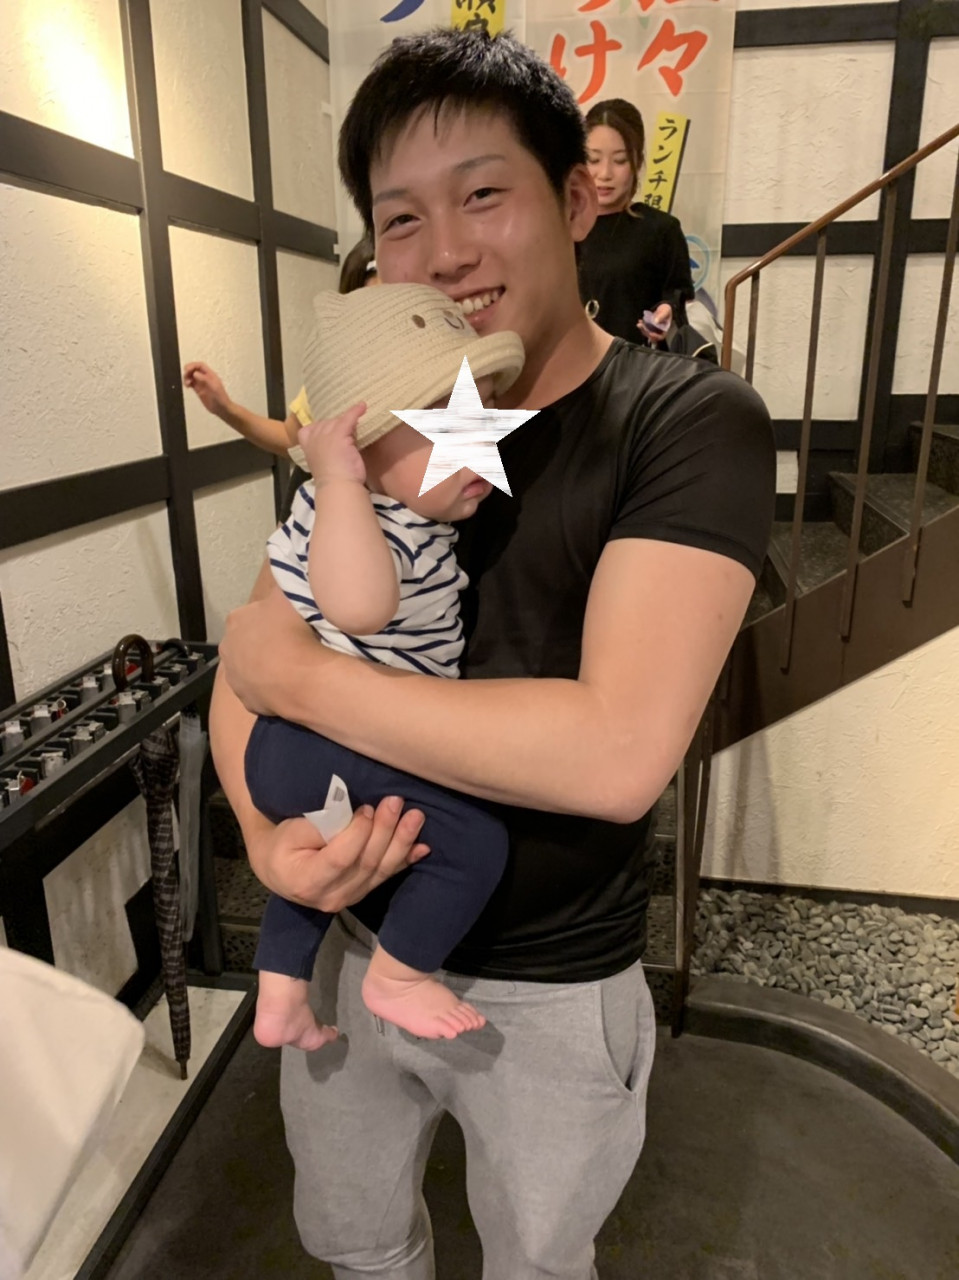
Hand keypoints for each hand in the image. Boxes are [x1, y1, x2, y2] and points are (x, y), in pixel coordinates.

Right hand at [183, 361, 231, 417]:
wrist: (221, 409)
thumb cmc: (220, 398)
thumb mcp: (213, 387)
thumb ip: (205, 379)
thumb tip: (195, 373)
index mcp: (210, 375)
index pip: (200, 365)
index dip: (192, 365)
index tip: (186, 369)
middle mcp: (205, 378)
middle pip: (194, 370)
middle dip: (188, 371)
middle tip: (186, 377)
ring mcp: (202, 384)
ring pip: (192, 376)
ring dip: (187, 377)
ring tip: (187, 383)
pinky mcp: (199, 390)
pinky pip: (191, 383)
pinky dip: (188, 383)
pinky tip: (187, 386)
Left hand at [219, 585, 323, 717]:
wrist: (300, 679)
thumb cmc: (294, 633)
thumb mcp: (289, 595)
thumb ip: (282, 584)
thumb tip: (282, 579)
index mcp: (236, 619)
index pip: (252, 614)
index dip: (271, 618)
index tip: (288, 624)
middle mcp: (227, 647)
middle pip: (247, 642)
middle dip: (263, 643)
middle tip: (290, 645)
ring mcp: (234, 677)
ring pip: (250, 668)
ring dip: (264, 667)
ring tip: (289, 667)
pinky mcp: (245, 701)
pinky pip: (258, 691)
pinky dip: (269, 688)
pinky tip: (285, 685)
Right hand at [249, 798, 429, 913]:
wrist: (280, 871)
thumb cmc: (284, 845)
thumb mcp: (291, 832)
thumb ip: (319, 826)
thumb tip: (351, 815)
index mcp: (308, 881)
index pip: (341, 858)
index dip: (358, 833)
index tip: (367, 807)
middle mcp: (332, 897)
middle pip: (366, 864)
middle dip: (385, 831)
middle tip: (396, 802)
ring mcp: (351, 898)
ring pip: (381, 871)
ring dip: (402, 842)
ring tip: (415, 817)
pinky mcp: (364, 892)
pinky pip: (387, 876)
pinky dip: (406, 860)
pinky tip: (423, 847)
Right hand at [299, 403, 367, 487]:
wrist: (338, 487)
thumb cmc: (335, 481)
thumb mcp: (326, 463)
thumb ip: (328, 452)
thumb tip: (340, 444)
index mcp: (308, 447)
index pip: (308, 430)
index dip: (319, 429)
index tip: (328, 433)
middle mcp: (314, 439)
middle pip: (326, 423)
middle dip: (337, 426)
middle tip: (350, 432)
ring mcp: (325, 435)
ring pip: (337, 421)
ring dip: (348, 421)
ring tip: (358, 421)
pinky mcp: (339, 434)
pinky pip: (348, 418)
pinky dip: (356, 411)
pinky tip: (363, 406)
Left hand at [637, 303, 672, 345]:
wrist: (662, 309)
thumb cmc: (666, 310)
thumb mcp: (665, 311)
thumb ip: (661, 316)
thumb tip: (655, 321)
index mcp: (665, 330)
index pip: (661, 337)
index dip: (655, 337)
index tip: (650, 333)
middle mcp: (659, 332)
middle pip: (652, 336)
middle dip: (646, 332)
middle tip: (641, 326)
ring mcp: (653, 330)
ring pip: (647, 333)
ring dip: (642, 329)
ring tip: (639, 324)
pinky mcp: (649, 328)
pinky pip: (645, 329)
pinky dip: (642, 326)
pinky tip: (640, 321)